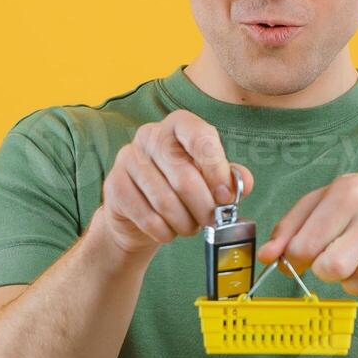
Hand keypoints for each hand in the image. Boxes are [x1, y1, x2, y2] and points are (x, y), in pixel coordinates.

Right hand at [96, 110, 252, 255]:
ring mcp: (128, 158)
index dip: (216, 169)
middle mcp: (150, 135)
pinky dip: (164, 231)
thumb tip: (244, 181)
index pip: (200, 136)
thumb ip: (230, 179)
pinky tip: (169, 231)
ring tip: (190, 227)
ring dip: (184, 222)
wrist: (142, 214)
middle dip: (203, 206)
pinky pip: (146, 216)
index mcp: (179, 125)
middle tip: (212, 221)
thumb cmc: (183, 191)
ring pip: (165, 200)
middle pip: (183, 175)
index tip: (225, 197)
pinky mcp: (114, 184)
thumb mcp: (211, 181)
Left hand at [256, 172, 357, 309]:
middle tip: (334, 260)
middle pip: (333, 267)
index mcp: (347, 194)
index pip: (305, 245)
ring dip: (354, 284)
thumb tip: (266, 257)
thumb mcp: (322, 201)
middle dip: (326, 271)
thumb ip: (289, 228)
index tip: (304, 256)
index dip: (297, 259)